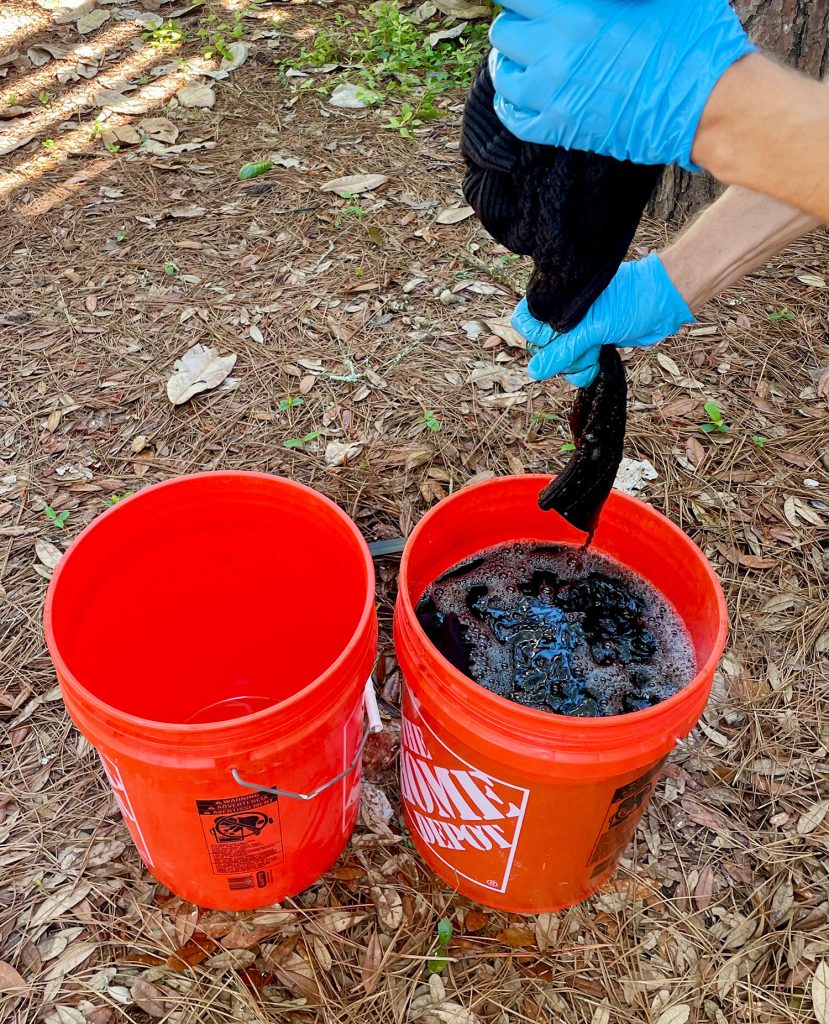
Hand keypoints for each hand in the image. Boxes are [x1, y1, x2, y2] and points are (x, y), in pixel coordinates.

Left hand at [489, 0, 754, 169]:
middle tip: (537, 25)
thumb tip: (576, 2)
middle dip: (518, 23)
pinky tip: (522, 91)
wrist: (705, 100)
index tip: (525, 2)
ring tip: (527, 57)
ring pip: (502, 74)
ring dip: (511, 62)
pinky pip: (512, 117)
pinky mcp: (558, 129)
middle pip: (504, 30)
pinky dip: (511, 102)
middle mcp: (555, 52)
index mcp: (576, 11)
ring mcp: (552, 95)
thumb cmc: (690, 35)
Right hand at [515, 254, 694, 386]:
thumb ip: (562, 351)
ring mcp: (575, 330)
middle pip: (541, 347)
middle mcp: (561, 314)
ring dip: (576, 364)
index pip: (524, 322)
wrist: (664, 302)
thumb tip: (534, 372)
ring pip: (558, 360)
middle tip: (583, 345)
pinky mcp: (589, 342)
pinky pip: (573, 366)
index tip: (554, 339)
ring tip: (596, 351)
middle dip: (561, 355)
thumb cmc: (629, 302)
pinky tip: (596, 364)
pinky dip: (583, 370)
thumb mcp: (593, 328)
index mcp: (556, 298)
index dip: (535, 336)